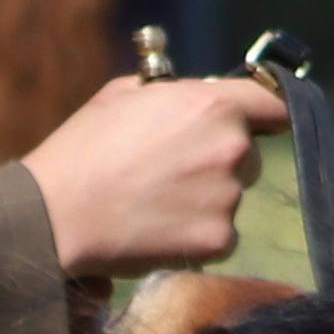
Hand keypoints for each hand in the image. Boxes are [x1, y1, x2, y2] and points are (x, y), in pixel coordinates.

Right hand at [24, 73, 288, 285]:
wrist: (56, 215)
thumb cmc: (83, 149)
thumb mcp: (124, 95)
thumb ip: (174, 92)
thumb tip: (195, 96)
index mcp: (214, 105)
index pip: (277, 103)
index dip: (271, 113)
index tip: (265, 122)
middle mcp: (232, 149)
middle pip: (251, 156)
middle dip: (221, 162)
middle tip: (172, 172)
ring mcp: (228, 198)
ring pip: (231, 198)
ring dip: (205, 201)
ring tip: (153, 202)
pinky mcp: (218, 241)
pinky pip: (220, 236)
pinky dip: (195, 236)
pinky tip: (156, 228)